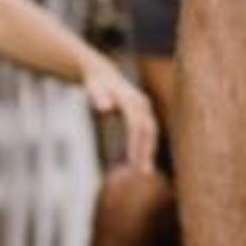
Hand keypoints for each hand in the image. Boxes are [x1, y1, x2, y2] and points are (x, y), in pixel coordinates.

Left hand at [83, 58, 157, 172]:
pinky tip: (140, 161)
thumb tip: (105, 108)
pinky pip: (147, 132)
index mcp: (131, 99)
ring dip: (148, 151)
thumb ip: (99, 97)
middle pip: (148, 131)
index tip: (131, 161)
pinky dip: (145, 146)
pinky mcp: (144, 113)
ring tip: (144, 171)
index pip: (136, 126)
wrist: (104, 74)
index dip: (135, 143)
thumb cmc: (96, 84)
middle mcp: (142, 103)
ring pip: (151, 133)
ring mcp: (145, 108)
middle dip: (146, 151)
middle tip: (142, 172)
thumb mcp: (94, 88)